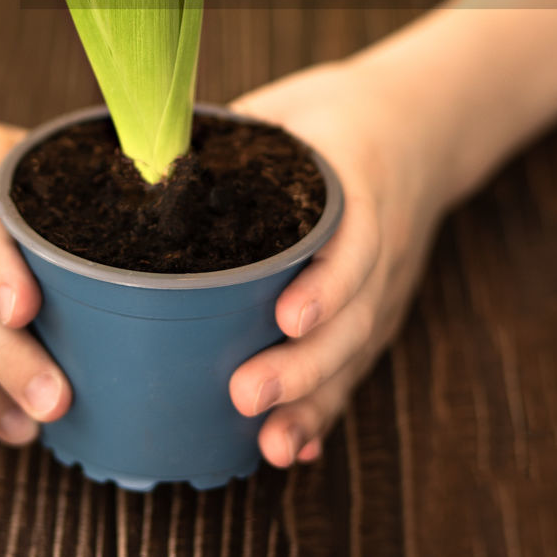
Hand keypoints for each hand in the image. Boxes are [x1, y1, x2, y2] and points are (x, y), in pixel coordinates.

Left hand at [228, 54, 452, 466]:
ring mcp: (383, 285)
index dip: (324, 286)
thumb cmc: (330, 117)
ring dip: (314, 402)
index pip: (353, 244)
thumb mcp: (287, 109)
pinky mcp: (375, 312)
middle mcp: (379, 245)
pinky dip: (327, 409)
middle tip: (245, 394)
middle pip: (353, 317)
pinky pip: (353, 366)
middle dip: (303, 365)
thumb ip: (229, 138)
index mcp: (358, 186)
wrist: (414, 126)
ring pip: (354, 352)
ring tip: (270, 444)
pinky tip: (295, 447)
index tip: (285, 317)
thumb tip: (142, 154)